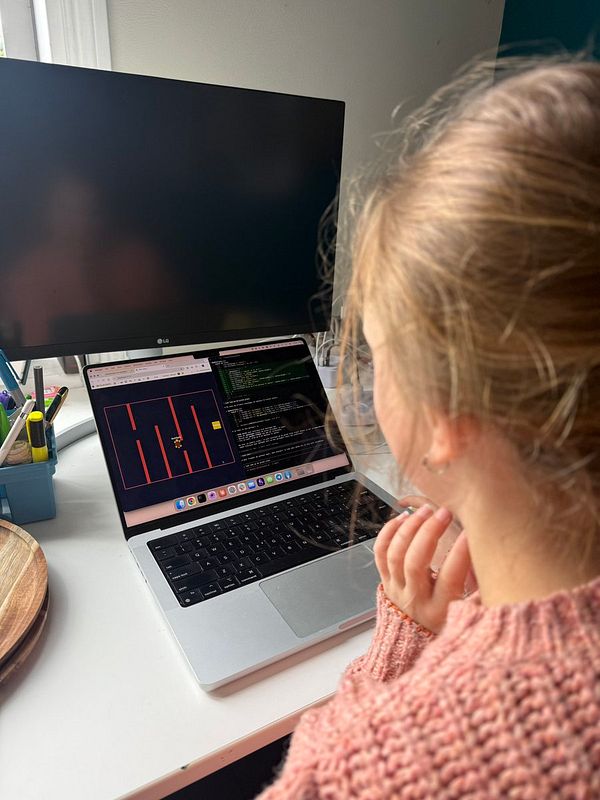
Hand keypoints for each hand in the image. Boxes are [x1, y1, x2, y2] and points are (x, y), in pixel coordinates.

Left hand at [373, 495, 474, 633]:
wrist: (411, 643)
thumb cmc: (445, 622)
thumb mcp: (468, 613)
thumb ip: (480, 590)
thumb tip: (493, 561)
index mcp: (440, 609)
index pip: (450, 577)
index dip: (461, 552)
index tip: (471, 531)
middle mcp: (415, 599)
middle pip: (415, 562)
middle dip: (429, 532)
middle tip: (444, 512)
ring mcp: (396, 588)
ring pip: (395, 554)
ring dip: (410, 528)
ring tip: (426, 510)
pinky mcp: (384, 580)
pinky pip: (380, 552)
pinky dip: (389, 532)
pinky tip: (403, 518)